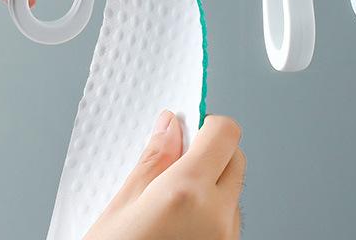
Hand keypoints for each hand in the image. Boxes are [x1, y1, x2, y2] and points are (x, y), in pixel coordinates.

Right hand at [86, 112, 244, 239]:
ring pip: (234, 194)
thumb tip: (169, 127)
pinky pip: (230, 225)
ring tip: (171, 209)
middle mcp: (218, 217)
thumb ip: (152, 163)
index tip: (189, 129)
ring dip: (213, 189)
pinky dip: (213, 218)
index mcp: (188, 193)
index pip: (225, 133)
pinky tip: (179, 230)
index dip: (208, 125)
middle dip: (212, 154)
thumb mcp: (119, 212)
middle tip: (176, 166)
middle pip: (236, 160)